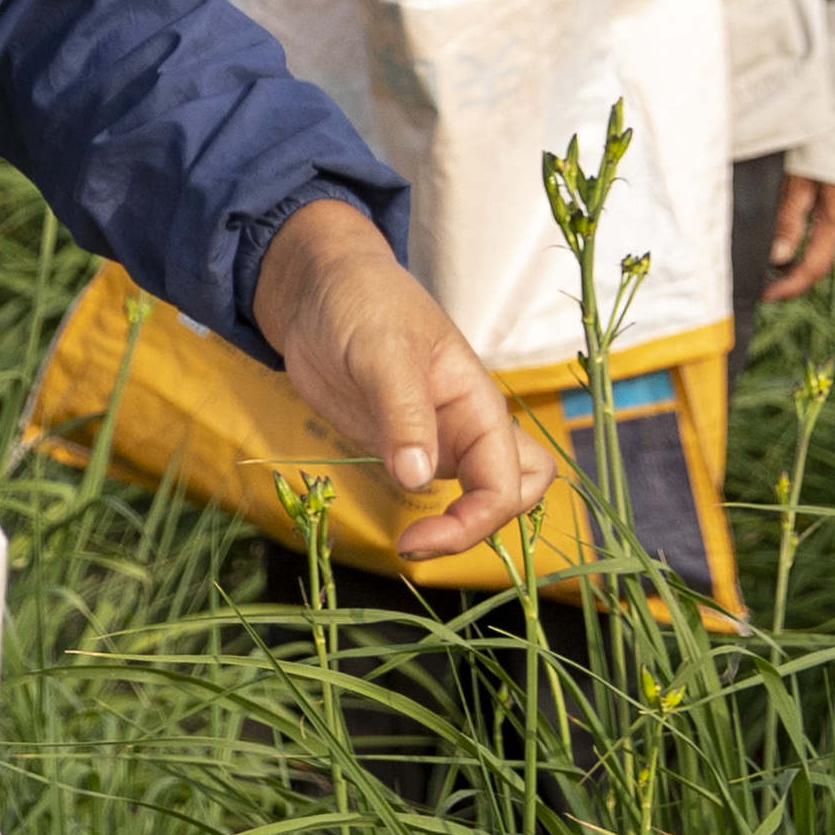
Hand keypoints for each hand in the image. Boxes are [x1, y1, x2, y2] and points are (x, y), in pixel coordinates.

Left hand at [247, 198, 554, 563]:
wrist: (320, 290)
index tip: (417, 538)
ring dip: (458, 526)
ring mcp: (439, 438)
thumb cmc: (362, 303)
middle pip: (515, 493)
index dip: (473, 520)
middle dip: (479, 528)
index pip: (506, 482)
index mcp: (479, 402)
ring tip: (408, 541)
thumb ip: (402, 413)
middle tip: (414, 544)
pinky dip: (428, 511)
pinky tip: (393, 519)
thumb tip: (416, 478)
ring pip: (482, 494)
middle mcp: (469, 426)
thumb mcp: (382, 352)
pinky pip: (436, 487)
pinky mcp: (405, 444)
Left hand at [761, 173, 834, 304]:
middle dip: (789, 280)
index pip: (814, 267)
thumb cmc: (824, 145)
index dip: (789, 287)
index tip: (764, 296)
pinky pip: (817, 234)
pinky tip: (775, 243)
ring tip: (761, 270)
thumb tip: (777, 258)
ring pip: (816, 249)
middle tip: (758, 287)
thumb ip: (790, 219)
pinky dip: (797, 244)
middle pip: (816, 263)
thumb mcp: (800, 181)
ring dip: (792, 263)